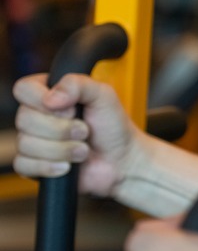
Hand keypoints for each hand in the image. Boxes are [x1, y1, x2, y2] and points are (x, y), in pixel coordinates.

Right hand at [13, 73, 138, 195]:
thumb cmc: (111, 125)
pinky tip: (68, 165)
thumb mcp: (103, 95)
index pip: (23, 89)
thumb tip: (50, 98)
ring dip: (62, 149)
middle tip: (84, 131)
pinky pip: (25, 165)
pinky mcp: (32, 165)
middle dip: (61, 129)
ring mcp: (32, 141)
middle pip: (23, 118)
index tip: (70, 108)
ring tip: (83, 149)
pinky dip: (51, 166)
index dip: (42, 99)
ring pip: (26, 144)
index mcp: (48, 93)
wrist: (120, 160)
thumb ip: (78, 84)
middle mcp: (36, 116)